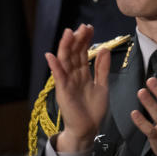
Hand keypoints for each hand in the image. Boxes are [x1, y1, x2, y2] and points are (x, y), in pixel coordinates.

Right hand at [45, 25, 110, 152]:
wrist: (88, 128)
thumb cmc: (93, 108)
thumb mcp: (102, 84)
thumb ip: (102, 68)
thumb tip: (104, 49)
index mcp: (82, 74)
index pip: (82, 53)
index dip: (85, 40)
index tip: (89, 28)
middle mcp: (73, 76)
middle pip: (74, 54)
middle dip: (77, 40)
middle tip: (82, 27)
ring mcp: (67, 83)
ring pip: (65, 62)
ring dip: (66, 47)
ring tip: (68, 33)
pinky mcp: (63, 92)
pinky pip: (58, 77)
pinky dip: (55, 66)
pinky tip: (52, 56)